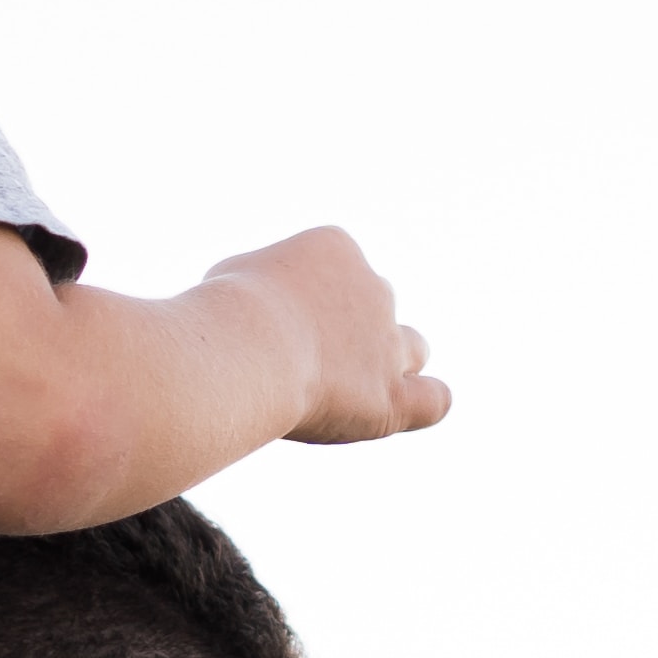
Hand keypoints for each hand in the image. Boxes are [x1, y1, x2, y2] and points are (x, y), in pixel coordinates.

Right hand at [211, 225, 449, 443]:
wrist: (247, 349)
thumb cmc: (223, 312)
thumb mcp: (230, 277)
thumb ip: (259, 289)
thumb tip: (259, 310)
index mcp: (336, 249)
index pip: (335, 270)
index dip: (307, 302)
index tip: (269, 325)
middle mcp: (374, 289)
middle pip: (374, 306)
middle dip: (346, 330)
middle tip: (297, 361)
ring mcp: (389, 343)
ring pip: (414, 348)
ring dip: (390, 364)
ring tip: (348, 387)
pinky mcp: (392, 394)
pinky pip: (433, 400)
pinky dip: (426, 402)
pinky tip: (407, 408)